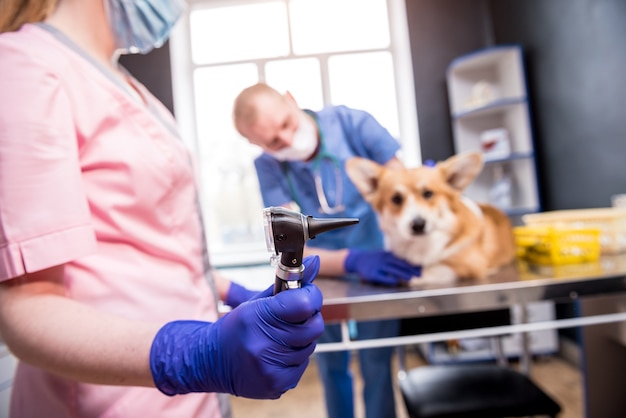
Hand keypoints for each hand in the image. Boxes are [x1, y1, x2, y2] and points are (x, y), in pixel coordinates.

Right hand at [150, 256, 323, 398]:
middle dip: (309, 319)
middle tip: (293, 318)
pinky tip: (276, 355)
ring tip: (279, 338)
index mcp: (259, 316)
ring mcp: (270, 367)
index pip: (305, 303)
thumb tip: (315, 262)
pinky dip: (295, 359)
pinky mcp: (277, 384)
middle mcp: (264, 343)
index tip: (307, 295)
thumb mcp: (257, 301)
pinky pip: (303, 365)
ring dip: (301, 340)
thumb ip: (289, 284)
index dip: (312, 296)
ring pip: (310, 346)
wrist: (211, 361)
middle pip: (314, 326)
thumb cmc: (237, 327)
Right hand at [344, 249, 421, 285]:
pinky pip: (381, 277)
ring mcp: (377, 266)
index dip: (411, 263)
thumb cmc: (372, 259)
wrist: (356, 260)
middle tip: (419, 274)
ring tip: (410, 278)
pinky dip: (388, 279)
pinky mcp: (371, 274)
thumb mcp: (382, 256)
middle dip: (409, 269)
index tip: (420, 267)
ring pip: (391, 270)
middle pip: (398, 264)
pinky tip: (395, 282)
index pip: (401, 259)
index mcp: (386, 255)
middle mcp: (383, 259)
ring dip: (402, 274)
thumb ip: (393, 259)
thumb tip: (408, 265)